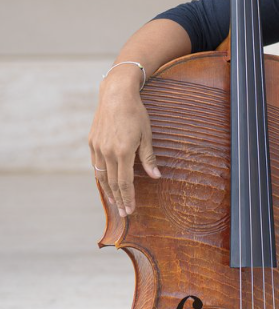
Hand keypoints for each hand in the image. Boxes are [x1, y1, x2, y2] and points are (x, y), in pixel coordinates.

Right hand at [89, 72, 159, 217]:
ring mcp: (97, 147)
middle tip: (124, 213)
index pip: (125, 182)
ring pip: (101, 175)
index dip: (128, 197)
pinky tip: (105, 183)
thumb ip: (149, 158)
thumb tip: (156, 176)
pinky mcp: (92, 142)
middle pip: (112, 182)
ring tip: (114, 202)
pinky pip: (96, 164)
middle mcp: (107, 152)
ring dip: (108, 191)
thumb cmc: (136, 114)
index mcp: (123, 151)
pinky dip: (100, 176)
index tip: (131, 210)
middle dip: (119, 199)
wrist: (116, 95)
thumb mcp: (147, 135)